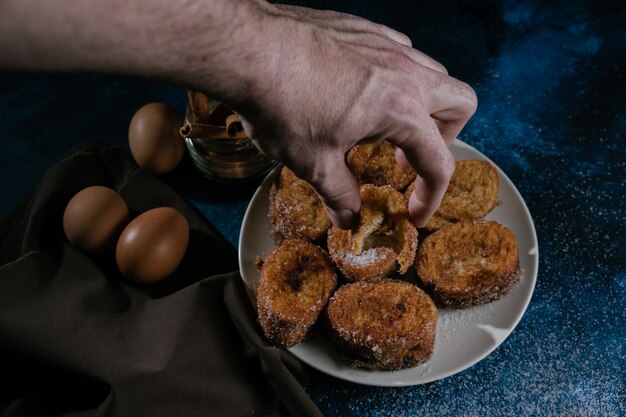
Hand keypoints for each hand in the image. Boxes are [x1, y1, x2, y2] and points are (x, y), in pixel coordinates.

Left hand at [232, 4, 476, 228]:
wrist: (247, 48)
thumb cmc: (279, 104)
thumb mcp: (312, 163)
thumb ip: (339, 194)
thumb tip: (350, 217)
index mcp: (401, 110)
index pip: (438, 162)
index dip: (431, 196)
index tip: (415, 213)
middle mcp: (404, 72)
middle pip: (461, 104)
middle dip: (445, 138)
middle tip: (409, 158)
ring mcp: (386, 45)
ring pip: (433, 73)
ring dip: (422, 106)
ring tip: (384, 126)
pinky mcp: (365, 28)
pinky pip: (400, 51)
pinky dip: (396, 78)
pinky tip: (362, 93)